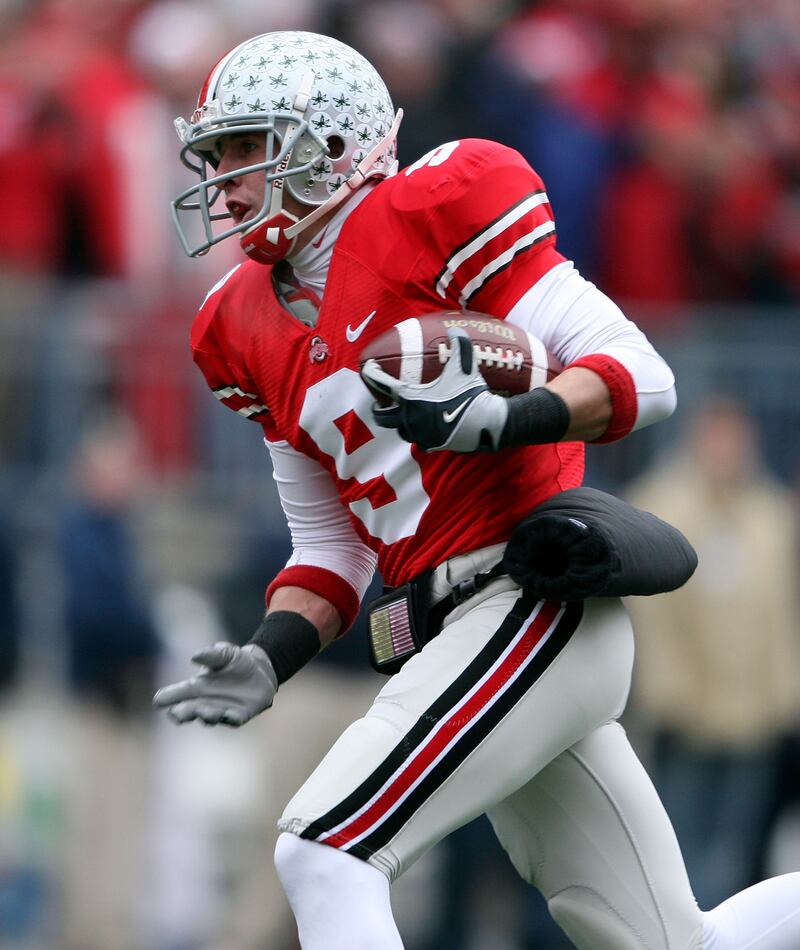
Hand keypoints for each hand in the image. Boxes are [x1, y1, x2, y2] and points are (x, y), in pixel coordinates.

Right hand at [153, 642, 277, 726]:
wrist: (261, 671)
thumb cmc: (237, 662)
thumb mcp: (226, 653)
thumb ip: (211, 654)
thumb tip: (194, 656)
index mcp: (198, 687)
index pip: (178, 694)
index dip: (167, 698)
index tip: (158, 701)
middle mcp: (206, 702)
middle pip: (189, 711)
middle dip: (182, 713)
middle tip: (176, 713)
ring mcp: (222, 710)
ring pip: (210, 717)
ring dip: (206, 715)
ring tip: (203, 711)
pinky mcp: (239, 715)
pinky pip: (234, 720)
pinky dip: (231, 718)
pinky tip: (229, 715)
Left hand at [360, 327, 508, 450]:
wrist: (488, 423)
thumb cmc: (471, 394)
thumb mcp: (465, 365)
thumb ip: (459, 344)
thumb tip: (455, 328)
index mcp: (411, 398)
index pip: (382, 385)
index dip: (371, 374)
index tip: (368, 368)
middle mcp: (410, 418)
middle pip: (382, 417)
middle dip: (379, 408)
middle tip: (382, 401)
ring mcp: (420, 435)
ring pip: (401, 430)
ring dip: (400, 422)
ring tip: (405, 413)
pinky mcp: (432, 445)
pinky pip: (419, 440)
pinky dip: (419, 433)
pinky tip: (426, 426)